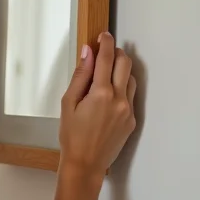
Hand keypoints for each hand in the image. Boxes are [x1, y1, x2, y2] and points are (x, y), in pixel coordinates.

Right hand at [59, 33, 136, 181]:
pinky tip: (108, 95)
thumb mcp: (68, 102)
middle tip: (104, 51)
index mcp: (101, 93)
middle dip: (116, 53)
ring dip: (121, 70)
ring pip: (131, 78)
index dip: (105, 43)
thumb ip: (80, 76)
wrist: (85, 164)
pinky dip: (122, 88)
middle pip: (125, 63)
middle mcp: (119, 99)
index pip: (107, 58)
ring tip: (105, 74)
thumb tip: (87, 53)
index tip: (103, 35)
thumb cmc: (71, 135)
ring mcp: (128, 109)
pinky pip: (130, 96)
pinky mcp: (132, 119)